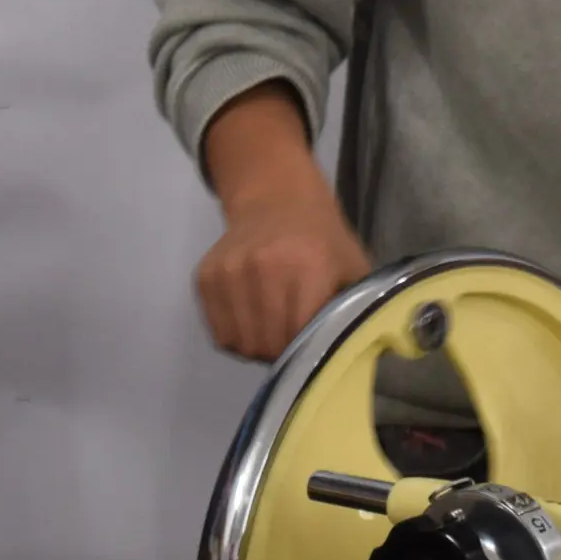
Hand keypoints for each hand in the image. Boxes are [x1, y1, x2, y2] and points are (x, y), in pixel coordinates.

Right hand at [196, 83, 373, 361]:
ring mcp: (229, 271)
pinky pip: (219, 333)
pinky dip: (237, 336)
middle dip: (282, 353)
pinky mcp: (205, 277)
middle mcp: (262, 266)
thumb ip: (356, 312)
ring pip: (240, 343)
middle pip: (267, 343)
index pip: (300, 334)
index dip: (308, 350)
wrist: (277, 201)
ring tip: (274, 330)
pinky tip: (254, 320)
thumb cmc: (324, 242)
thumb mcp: (353, 269)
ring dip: (258, 346)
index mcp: (308, 265)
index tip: (315, 347)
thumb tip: (355, 358)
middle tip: (294, 342)